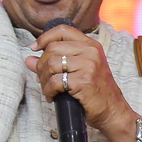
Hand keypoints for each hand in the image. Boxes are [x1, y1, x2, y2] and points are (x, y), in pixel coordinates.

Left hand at [26, 25, 137, 141]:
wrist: (112, 110)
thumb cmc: (95, 91)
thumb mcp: (78, 71)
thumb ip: (54, 62)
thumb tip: (29, 59)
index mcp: (91, 45)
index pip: (63, 30)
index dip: (44, 37)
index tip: (34, 48)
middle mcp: (91, 52)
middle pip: (52, 49)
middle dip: (41, 66)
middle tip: (42, 79)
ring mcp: (88, 65)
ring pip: (51, 65)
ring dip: (43, 80)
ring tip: (48, 89)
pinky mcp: (84, 80)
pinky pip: (55, 82)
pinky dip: (48, 91)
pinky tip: (52, 96)